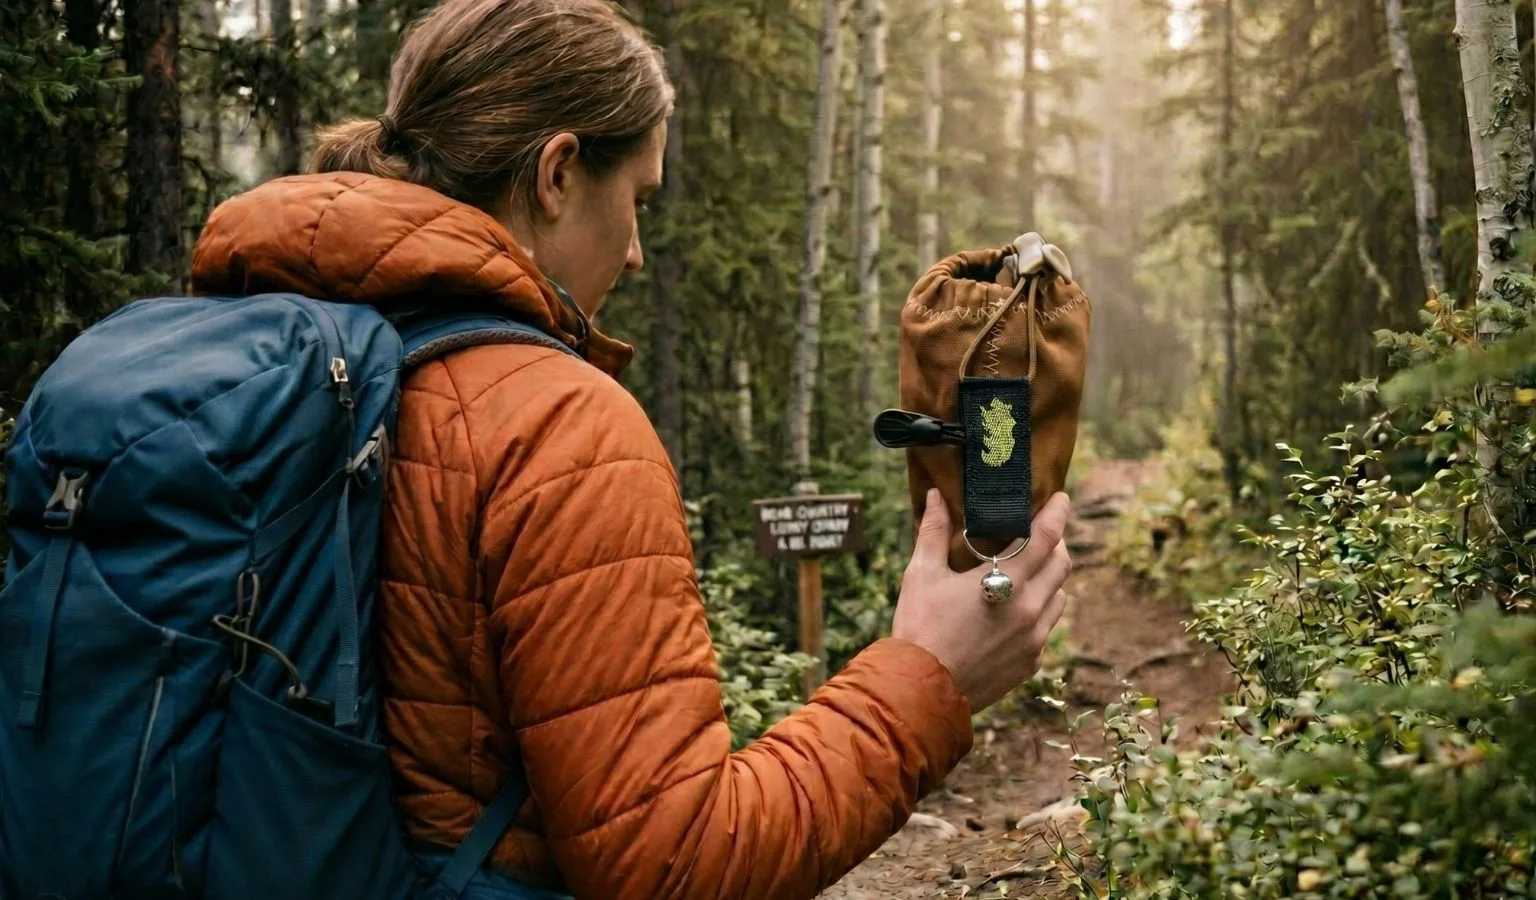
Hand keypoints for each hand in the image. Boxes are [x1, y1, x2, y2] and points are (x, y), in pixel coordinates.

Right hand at [891, 489, 1072, 711]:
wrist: (921, 691)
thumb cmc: (919, 627)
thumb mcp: (922, 574)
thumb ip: (933, 531)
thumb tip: (934, 495)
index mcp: (1008, 582)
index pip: (1047, 537)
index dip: (1057, 513)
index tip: (1061, 498)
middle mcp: (1031, 610)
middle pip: (1062, 565)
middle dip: (1056, 543)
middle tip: (1040, 532)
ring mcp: (1034, 639)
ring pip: (1059, 597)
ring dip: (1049, 578)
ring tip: (1027, 571)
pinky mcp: (1030, 662)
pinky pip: (1046, 629)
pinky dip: (1038, 611)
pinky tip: (1014, 610)